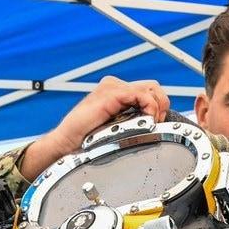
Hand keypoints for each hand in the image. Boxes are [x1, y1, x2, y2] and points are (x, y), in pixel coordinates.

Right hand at [20, 77, 169, 180]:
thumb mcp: (115, 128)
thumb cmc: (86, 140)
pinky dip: (149, 108)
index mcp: (115, 92)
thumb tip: (152, 123)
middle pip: (153, 87)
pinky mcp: (111, 94)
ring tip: (151, 123)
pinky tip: (147, 120)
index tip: (156, 124)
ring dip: (157, 107)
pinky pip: (141, 95)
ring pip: (150, 89)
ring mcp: (112, 87)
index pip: (148, 90)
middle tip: (157, 124)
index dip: (158, 106)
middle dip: (161, 105)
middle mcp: (114, 85)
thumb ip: (130, 120)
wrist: (67, 143)